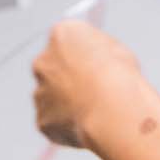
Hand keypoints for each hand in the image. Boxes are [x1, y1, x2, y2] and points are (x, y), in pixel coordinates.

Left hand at [32, 20, 143, 149]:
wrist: (111, 110)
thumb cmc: (119, 76)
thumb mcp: (115, 49)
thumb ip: (95, 50)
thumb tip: (93, 55)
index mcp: (62, 34)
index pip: (67, 41)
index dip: (84, 56)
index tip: (96, 67)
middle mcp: (43, 61)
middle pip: (53, 68)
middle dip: (68, 79)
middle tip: (92, 91)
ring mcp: (40, 92)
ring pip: (52, 97)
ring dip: (67, 103)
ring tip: (95, 111)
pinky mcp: (42, 119)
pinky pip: (55, 121)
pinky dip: (68, 125)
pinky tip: (89, 125)